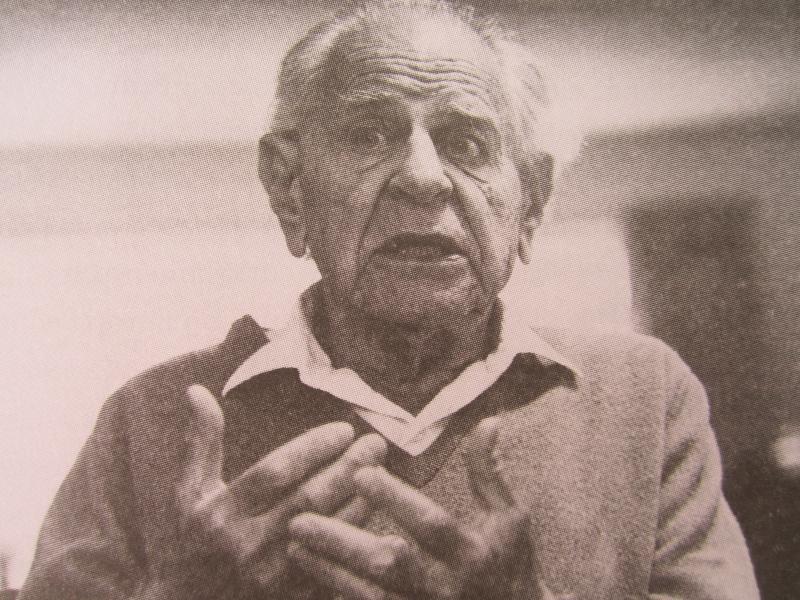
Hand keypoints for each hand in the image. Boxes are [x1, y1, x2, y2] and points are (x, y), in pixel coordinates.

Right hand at [155, 384, 386, 598]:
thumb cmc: (189, 544)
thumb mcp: (188, 493)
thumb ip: (200, 443)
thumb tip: (197, 390)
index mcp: (221, 514)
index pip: (275, 472)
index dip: (312, 448)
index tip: (343, 430)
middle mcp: (246, 546)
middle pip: (309, 499)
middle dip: (347, 467)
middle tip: (375, 443)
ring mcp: (270, 577)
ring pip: (327, 531)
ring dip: (359, 498)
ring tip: (381, 469)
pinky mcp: (291, 598)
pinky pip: (334, 563)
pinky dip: (356, 535)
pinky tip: (374, 512)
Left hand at [287, 417, 546, 599]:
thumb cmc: (510, 562)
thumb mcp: (509, 516)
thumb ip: (489, 471)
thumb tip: (488, 420)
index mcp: (471, 553)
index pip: (430, 523)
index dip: (396, 498)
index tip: (360, 471)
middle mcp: (446, 588)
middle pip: (389, 565)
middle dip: (343, 543)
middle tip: (301, 519)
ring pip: (369, 595)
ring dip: (328, 569)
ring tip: (294, 543)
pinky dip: (338, 595)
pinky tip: (308, 575)